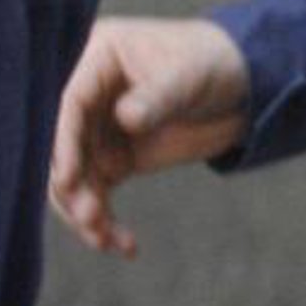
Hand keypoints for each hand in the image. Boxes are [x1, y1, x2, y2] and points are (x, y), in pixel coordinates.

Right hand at [50, 16, 250, 257]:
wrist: (244, 84)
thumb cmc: (213, 63)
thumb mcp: (189, 76)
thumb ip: (158, 97)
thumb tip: (125, 118)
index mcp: (96, 59)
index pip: (68, 103)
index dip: (63, 142)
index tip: (68, 180)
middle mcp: (86, 97)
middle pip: (61, 147)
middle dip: (72, 186)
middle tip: (91, 217)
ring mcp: (96, 131)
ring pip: (74, 179)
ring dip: (86, 212)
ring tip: (108, 239)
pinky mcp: (112, 160)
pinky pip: (96, 195)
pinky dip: (105, 222)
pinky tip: (125, 246)